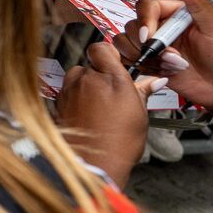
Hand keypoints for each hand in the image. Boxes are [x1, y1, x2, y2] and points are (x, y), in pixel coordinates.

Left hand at [56, 42, 164, 187]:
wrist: (94, 164)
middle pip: (89, 64)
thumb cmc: (119, 141)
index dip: (108, 54)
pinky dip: (76, 98)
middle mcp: (86, 79)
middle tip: (112, 92)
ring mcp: (69, 90)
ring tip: (100, 106)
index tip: (115, 64)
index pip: (101, 48)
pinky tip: (87, 113)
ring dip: (86, 85)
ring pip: (76, 77)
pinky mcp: (58, 102)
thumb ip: (143, 91)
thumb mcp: (139, 114)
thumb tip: (154, 81)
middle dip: (99, 74)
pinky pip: (67, 91)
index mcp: (110, 77)